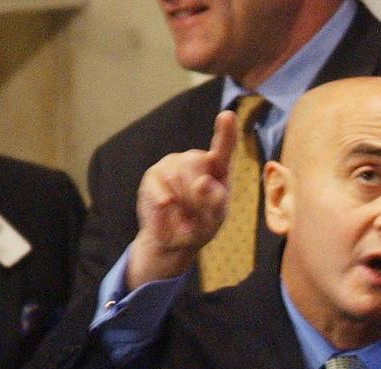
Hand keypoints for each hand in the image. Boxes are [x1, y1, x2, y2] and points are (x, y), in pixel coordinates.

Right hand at [127, 109, 235, 287]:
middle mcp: (195, 161)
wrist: (173, 241)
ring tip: (185, 215)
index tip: (227, 116)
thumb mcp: (216, 219)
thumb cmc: (200, 226)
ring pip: (177, 175)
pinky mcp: (153, 176)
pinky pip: (160, 188)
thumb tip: (203, 182)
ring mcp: (171, 164)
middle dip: (197, 191)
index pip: (224, 148)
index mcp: (218, 170)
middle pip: (195, 161)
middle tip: (198, 213)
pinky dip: (167, 206)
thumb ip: (216, 201)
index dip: (225, 132)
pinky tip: (170, 211)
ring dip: (183, 202)